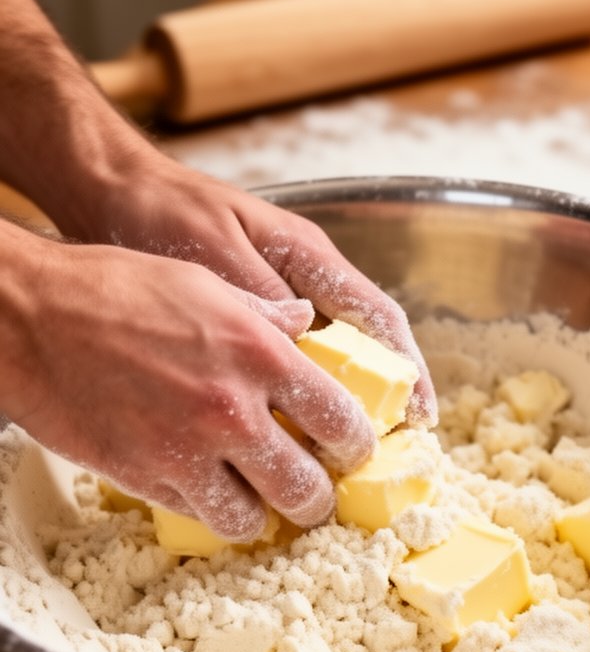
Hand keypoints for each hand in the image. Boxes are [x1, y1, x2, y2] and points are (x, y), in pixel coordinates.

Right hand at [1, 226, 375, 540]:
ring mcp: (187, 453)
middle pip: (306, 490)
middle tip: (312, 490)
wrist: (31, 319)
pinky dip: (210, 508)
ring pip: (251, 521)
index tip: (352, 449)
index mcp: (259, 355)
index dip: (356, 445)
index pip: (341, 421)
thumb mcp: (205, 282)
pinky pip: (197, 514)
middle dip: (317, 498)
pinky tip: (207, 484)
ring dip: (262, 514)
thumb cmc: (115, 289)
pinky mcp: (145, 479)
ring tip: (259, 497)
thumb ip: (264, 315)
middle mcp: (232, 412)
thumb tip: (305, 320)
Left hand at [68, 151, 437, 429]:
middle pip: (360, 348)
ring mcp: (274, 302)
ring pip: (323, 362)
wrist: (109, 193)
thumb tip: (303, 338)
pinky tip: (286, 439)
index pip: (376, 318)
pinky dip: (292, 404)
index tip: (419, 414)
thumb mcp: (213, 249)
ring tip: (342, 459)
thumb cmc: (161, 210)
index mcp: (307, 257)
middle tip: (384, 453)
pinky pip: (283, 369)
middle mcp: (301, 282)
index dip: (405, 369)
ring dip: (336, 407)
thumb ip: (258, 293)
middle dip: (379, 399)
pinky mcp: (244, 320)